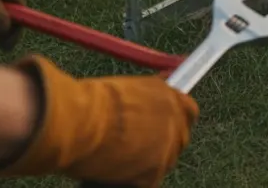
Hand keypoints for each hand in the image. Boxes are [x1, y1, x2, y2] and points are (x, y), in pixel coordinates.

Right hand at [0, 56, 198, 186]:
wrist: (80, 122)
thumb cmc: (92, 101)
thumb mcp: (127, 88)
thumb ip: (146, 96)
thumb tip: (150, 97)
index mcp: (169, 96)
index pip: (187, 110)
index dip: (174, 119)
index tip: (162, 124)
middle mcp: (175, 122)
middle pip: (179, 138)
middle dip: (163, 142)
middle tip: (138, 145)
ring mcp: (166, 149)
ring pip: (165, 160)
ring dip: (148, 160)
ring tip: (120, 157)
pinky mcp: (153, 174)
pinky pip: (149, 180)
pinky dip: (135, 178)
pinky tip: (115, 170)